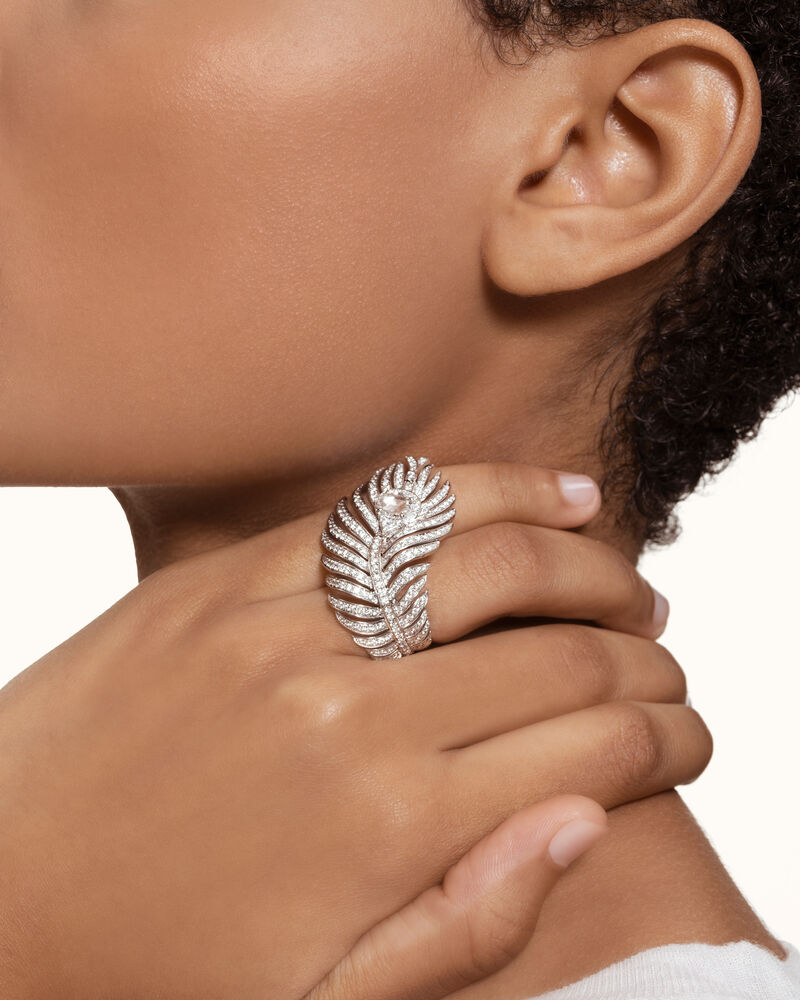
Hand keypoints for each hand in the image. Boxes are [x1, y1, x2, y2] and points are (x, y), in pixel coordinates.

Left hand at [0, 462, 709, 998]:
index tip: (690, 733)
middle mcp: (351, 708)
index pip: (591, 750)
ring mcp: (287, 626)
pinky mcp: (233, 579)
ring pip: (487, 556)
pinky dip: (476, 494)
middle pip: (558, 653)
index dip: (668, 736)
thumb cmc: (157, 960)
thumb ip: (469, 924)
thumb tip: (582, 820)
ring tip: (628, 568)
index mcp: (389, 824)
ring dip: (584, 557)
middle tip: (666, 660)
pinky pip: (383, 513)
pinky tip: (533, 496)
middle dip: (644, 656)